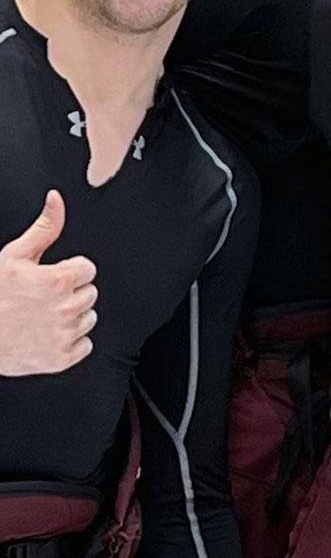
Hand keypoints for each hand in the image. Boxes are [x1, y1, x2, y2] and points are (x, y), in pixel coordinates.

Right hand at [0, 191, 97, 376]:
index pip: (88, 269)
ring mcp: (64, 335)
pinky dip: (70, 342)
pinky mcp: (62, 358)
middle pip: (90, 293)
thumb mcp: (14, 256)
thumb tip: (56, 199)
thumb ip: (44, 228)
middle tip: (42, 299)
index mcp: (58, 280)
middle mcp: (66, 308)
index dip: (68, 272)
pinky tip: (47, 336)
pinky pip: (85, 345)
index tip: (50, 278)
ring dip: (72, 317)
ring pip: (89, 318)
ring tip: (42, 317)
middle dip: (71, 293)